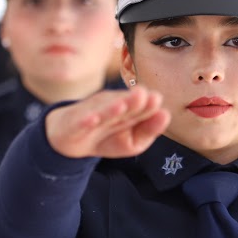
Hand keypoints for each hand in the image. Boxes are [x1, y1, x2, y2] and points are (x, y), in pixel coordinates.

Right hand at [46, 86, 169, 158]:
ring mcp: (91, 113)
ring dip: (111, 108)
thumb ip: (149, 130)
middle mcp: (110, 106)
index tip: (156, 100)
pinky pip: (79, 121)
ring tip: (121, 106)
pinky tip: (93, 119)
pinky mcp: (74, 123)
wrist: (71, 140)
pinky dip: (86, 120)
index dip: (147, 104)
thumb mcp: (132, 141)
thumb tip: (166, 114)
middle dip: (131, 100)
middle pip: (122, 103)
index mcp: (127, 108)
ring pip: (102, 110)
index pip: (140, 106)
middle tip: (142, 95)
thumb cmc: (106, 138)